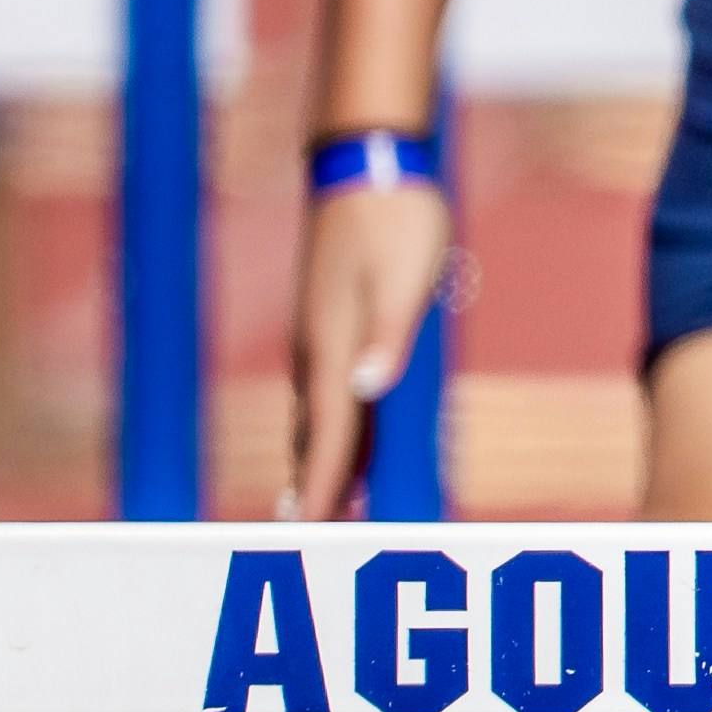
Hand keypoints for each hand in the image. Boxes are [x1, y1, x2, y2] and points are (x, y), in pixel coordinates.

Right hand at [286, 174, 451, 520]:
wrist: (368, 166)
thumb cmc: (397, 219)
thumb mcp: (407, 275)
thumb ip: (389, 335)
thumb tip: (367, 388)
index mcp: (334, 344)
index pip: (328, 432)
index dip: (323, 484)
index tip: (312, 532)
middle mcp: (318, 349)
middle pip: (315, 437)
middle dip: (313, 489)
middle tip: (304, 545)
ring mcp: (321, 337)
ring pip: (319, 418)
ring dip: (318, 465)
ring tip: (315, 515)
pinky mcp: (333, 324)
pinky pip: (332, 395)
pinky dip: (333, 431)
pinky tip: (342, 449)